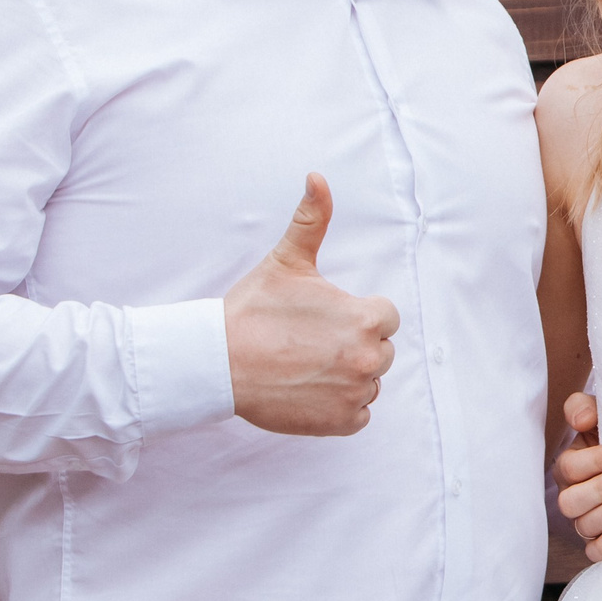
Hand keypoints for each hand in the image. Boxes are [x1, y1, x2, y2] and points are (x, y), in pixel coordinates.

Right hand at [223, 173, 400, 436]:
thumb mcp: (287, 261)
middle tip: (311, 342)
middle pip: (381, 351)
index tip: (325, 318)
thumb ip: (312, 220)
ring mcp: (355, 393)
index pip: (385, 317)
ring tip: (306, 365)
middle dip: (353, 345)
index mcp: (365, 319)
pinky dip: (340, 406)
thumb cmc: (252, 310)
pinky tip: (310, 390)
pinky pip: (359, 414)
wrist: (216, 363)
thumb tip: (316, 177)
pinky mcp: (340, 423)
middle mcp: (368, 359)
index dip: (357, 315)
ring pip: (370, 382)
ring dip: (347, 376)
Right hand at [555, 393, 601, 561]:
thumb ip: (584, 408)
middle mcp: (573, 495)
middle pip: (571, 501)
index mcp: (570, 466)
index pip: (570, 467)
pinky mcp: (599, 542)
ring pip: (583, 526)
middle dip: (601, 488)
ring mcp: (585, 520)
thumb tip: (582, 419)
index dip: (594, 461)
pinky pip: (593, 552)